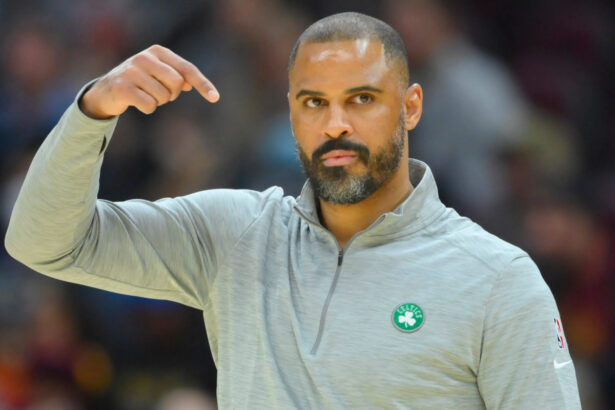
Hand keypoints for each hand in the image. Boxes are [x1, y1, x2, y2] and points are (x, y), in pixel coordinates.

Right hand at [79, 45, 218, 118]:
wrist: (107, 90)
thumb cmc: (140, 82)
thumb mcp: (159, 74)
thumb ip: (178, 76)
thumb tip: (190, 83)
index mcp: (158, 51)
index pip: (187, 69)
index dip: (202, 84)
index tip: (215, 98)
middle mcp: (145, 57)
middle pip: (177, 83)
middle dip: (172, 94)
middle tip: (160, 94)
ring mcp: (132, 71)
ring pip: (163, 97)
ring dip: (158, 102)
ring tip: (145, 95)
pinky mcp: (122, 87)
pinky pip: (150, 106)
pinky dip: (148, 109)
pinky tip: (137, 102)